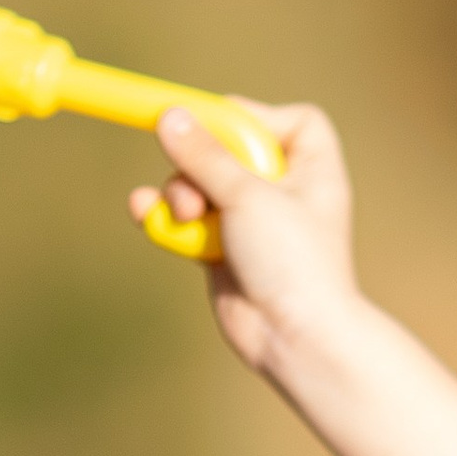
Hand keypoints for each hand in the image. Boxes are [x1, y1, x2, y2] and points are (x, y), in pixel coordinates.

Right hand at [127, 101, 360, 373]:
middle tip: (194, 182)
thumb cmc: (293, 263)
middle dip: (199, 163)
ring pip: (199, 184)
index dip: (252, 118)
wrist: (295, 338)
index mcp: (312, 167)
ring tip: (185, 216)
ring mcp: (251, 221)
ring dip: (181, 194)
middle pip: (227, 148)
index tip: (217, 122)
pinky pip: (186, 220)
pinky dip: (169, 220)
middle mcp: (284, 190)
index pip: (286, 120)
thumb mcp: (248, 196)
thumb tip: (169, 117)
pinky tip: (144, 213)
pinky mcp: (223, 249)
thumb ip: (205, 155)